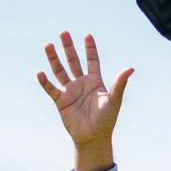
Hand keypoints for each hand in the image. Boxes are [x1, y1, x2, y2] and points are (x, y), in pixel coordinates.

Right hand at [36, 31, 133, 170]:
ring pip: (60, 71)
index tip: (87, 36)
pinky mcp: (61, 101)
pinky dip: (45, 82)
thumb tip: (131, 68)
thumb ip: (120, 83)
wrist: (94, 137)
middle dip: (68, 47)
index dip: (90, 48)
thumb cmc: (106, 120)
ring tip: (48, 45)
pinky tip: (40, 72)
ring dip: (54, 59)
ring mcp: (70, 92)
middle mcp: (81, 84)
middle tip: (63, 33)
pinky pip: (51, 89)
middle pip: (73, 61)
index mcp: (95, 81)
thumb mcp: (114, 99)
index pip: (92, 60)